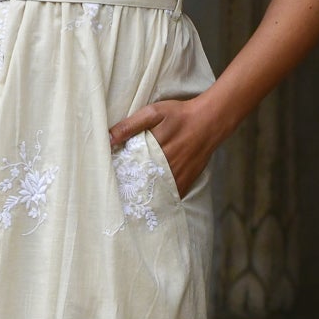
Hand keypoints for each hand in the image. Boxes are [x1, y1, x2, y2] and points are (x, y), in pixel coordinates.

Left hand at [108, 94, 224, 198]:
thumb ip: (130, 125)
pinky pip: (172, 196)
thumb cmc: (180, 115)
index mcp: (154, 149)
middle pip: (142, 183)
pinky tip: (152, 203)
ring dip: (144, 198)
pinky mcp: (187, 180)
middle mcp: (166, 165)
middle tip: (117, 196)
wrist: (209, 121)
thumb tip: (108, 139)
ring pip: (157, 193)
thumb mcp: (153, 113)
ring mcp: (178, 175)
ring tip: (131, 204)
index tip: (110, 181)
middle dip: (129, 190)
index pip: (131, 168)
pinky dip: (162, 200)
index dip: (119, 176)